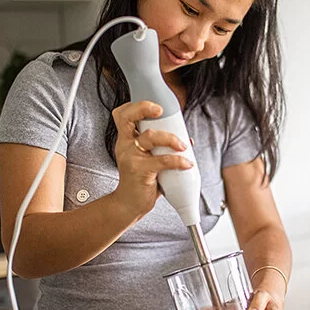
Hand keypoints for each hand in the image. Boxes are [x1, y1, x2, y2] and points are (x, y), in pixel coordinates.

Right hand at [109, 101, 192, 217]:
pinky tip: (187, 164)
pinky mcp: (139, 171)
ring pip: (150, 136)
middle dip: (144, 108)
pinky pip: (162, 161)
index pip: (122, 115)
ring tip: (183, 146)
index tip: (154, 105)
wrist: (129, 204)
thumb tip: (187, 139)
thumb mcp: (147, 159)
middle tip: (161, 110)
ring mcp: (131, 157)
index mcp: (126, 140)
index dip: (135, 105)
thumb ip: (163, 148)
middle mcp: (125, 145)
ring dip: (170, 138)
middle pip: (127, 118)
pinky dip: (178, 161)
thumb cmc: (141, 180)